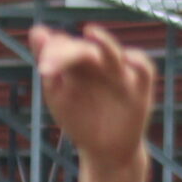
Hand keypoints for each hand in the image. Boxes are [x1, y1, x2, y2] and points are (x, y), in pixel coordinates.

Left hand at [29, 24, 154, 171]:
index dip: (54, 52)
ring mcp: (120, 74)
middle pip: (86, 49)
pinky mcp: (140, 88)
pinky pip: (144, 69)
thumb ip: (48, 62)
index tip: (44, 70)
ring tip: (90, 32)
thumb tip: (37, 30)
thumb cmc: (80, 120)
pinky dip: (138, 62)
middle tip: (50, 66)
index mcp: (78, 62)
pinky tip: (128, 58)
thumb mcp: (58, 94)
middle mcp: (100, 63)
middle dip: (69, 53)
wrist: (104, 151)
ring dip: (104, 42)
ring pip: (114, 53)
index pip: (65, 46)